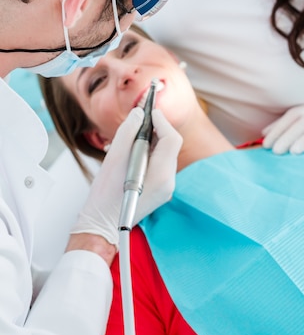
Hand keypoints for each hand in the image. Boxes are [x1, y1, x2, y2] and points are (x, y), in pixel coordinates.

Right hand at [70, 107, 181, 246]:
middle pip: (170, 145)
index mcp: (161, 174)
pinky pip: (159, 164)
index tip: (149, 111)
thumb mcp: (114, 157)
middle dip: (156, 129)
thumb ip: (129, 132)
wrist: (101, 224)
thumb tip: (139, 114)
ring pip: (165, 154)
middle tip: (140, 118)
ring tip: (132, 135)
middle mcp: (168, 182)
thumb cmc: (105, 195)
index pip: (171, 138)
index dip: (161, 121)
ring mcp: (166, 188)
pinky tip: (133, 151)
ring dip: (152, 140)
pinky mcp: (160, 190)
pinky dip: (149, 153)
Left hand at [262, 99, 303, 154]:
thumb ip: (281, 125)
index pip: (287, 120)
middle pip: (301, 123)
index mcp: (301, 110)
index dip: (276, 131)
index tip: (266, 145)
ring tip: (294, 152)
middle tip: (277, 151)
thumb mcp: (297, 118)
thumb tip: (263, 134)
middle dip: (287, 137)